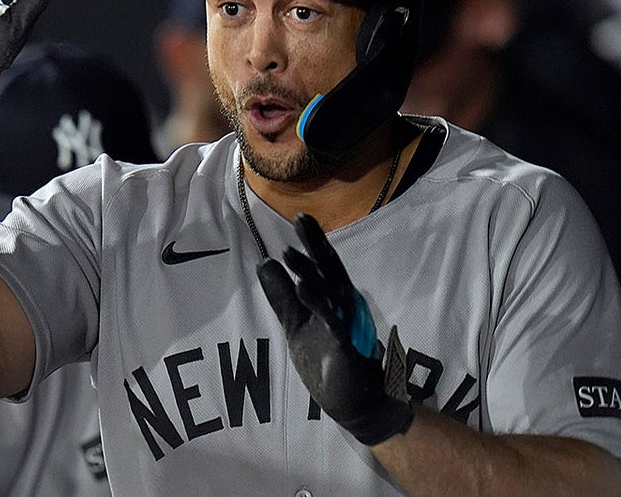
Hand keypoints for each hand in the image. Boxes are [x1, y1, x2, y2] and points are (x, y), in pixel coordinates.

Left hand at [257, 213, 412, 444]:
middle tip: (301, 219)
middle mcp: (344, 307)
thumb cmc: (328, 360)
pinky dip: (319, 306)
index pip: (323, 266)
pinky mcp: (345, 348)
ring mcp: (347, 326)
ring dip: (311, 273)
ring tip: (290, 253)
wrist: (355, 403)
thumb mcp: (297, 324)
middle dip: (316, 245)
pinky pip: (332, 324)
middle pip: (330, 271)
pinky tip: (304, 289)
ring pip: (330, 294)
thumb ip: (282, 295)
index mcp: (334, 299)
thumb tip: (265, 262)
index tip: (300, 218)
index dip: (313, 243)